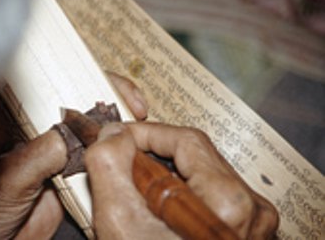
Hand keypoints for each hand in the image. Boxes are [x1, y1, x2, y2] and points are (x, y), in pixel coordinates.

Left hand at [0, 72, 147, 238]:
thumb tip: (75, 134)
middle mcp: (40, 131)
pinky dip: (115, 155)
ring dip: (116, 126)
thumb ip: (39, 155)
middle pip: (80, 101)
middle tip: (133, 104)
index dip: (83, 76)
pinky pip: (99, 160)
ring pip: (93, 130)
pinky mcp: (73, 177)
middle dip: (109, 97)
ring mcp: (59, 153)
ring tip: (138, 126)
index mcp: (16, 120)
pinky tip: (130, 151)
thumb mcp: (7, 179)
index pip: (52, 84)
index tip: (106, 83)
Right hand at [84, 122, 278, 238]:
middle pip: (197, 157)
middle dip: (153, 154)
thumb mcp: (119, 222)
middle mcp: (250, 211)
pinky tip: (156, 206)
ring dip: (164, 173)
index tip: (118, 137)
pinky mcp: (245, 230)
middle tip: (121, 160)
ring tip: (134, 188)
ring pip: (201, 174)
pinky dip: (179, 192)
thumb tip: (112, 133)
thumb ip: (110, 166)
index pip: (186, 141)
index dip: (145, 133)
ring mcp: (252, 223)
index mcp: (227, 206)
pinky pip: (209, 194)